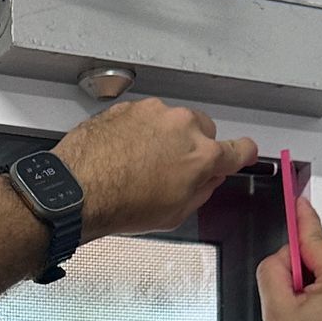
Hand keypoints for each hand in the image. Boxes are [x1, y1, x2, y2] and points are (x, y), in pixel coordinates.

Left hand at [55, 97, 256, 240]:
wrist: (78, 190)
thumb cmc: (122, 204)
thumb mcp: (175, 213)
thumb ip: (202, 191)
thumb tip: (209, 180)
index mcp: (202, 154)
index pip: (240, 149)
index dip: (243, 154)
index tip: (243, 154)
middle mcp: (182, 125)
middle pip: (203, 131)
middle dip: (193, 148)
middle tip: (173, 171)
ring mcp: (153, 112)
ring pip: (171, 122)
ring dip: (163, 139)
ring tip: (140, 166)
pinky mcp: (128, 107)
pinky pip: (143, 119)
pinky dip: (139, 133)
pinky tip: (124, 155)